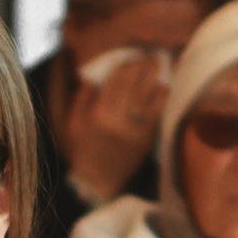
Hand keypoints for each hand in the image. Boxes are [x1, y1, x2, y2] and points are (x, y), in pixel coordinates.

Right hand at [63, 51, 168, 201]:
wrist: (98, 181)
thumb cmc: (84, 150)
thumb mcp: (73, 125)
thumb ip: (81, 99)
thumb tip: (92, 76)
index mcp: (97, 114)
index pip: (114, 81)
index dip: (124, 66)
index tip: (130, 58)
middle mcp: (116, 119)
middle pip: (133, 84)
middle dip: (142, 66)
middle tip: (149, 56)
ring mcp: (133, 129)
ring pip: (147, 95)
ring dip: (154, 76)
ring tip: (159, 63)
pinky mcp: (146, 138)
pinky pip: (156, 111)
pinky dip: (161, 96)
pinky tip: (163, 86)